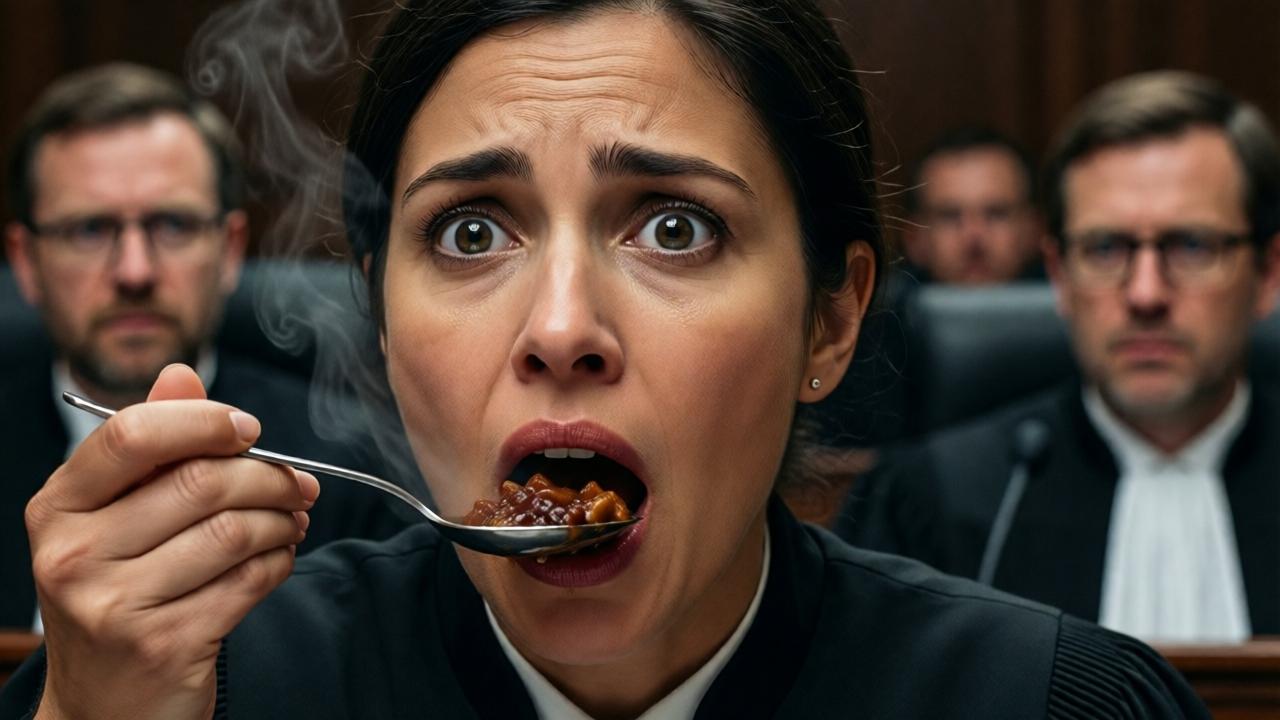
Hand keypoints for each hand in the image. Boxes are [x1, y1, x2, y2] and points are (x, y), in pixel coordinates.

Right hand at [26, 364, 318, 719]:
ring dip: (282, 519)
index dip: (206, 422)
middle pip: (202, 482)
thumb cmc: (118, 594)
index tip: (247, 430)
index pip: (134, 435)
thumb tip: (183, 375)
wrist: (105, 708)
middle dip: (269, 475)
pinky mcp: (164, 644)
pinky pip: (249, 581)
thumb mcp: (115, 519)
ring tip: (292, 519)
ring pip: (234, 531)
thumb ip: (150, 446)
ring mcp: (114, 605)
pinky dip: (279, 562)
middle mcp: (74, 555)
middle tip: (298, 482)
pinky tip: (278, 559)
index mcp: (58, 508)